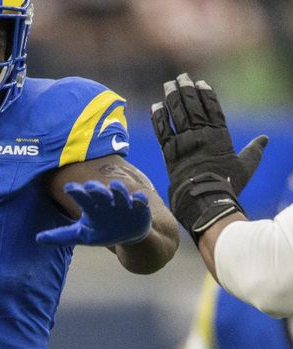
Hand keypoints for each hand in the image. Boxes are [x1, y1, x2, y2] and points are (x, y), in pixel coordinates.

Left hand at [36, 180, 150, 246]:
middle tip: (91, 187)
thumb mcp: (82, 236)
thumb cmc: (102, 231)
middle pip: (100, 192)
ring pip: (120, 192)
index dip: (76, 192)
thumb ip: (61, 236)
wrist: (128, 234)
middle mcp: (106, 201)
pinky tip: (137, 200)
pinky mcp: (139, 207)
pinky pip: (140, 201)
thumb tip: (38, 239)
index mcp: (91, 206)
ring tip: (114, 189)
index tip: (68, 188)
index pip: (81, 196)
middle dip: (96, 189)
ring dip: (117, 190)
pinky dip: (139, 200)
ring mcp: (123, 203)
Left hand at [152, 73, 267, 241]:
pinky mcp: (169, 152)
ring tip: (168, 85)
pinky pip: (162, 131)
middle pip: (192, 106)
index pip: (212, 108)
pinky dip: (158, 117)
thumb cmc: (227, 185)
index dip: (206, 94)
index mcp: (219, 135)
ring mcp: (183, 142)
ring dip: (171, 97)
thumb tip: (264, 139)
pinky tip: (156, 106)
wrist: (204, 200)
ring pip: (176, 114)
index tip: (201, 83)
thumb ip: (254, 151)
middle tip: (181, 77)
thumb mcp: (245, 166)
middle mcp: (200, 135)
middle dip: (186, 89)